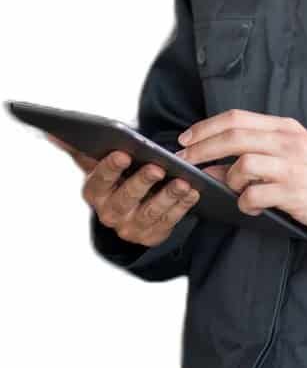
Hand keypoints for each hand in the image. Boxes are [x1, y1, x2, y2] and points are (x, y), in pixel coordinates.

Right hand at [45, 134, 199, 246]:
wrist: (131, 208)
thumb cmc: (117, 177)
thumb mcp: (98, 163)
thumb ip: (80, 148)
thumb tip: (51, 132)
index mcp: (95, 192)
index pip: (99, 181)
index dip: (110, 168)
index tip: (123, 153)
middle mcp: (110, 213)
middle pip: (125, 200)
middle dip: (142, 183)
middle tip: (158, 167)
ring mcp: (132, 227)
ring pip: (150, 213)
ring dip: (168, 196)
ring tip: (184, 181)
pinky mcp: (153, 235)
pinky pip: (170, 222)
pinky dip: (183, 206)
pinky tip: (194, 192)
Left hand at [174, 109, 306, 233]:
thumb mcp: (291, 151)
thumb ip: (255, 151)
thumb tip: (213, 163)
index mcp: (285, 127)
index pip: (237, 118)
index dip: (206, 127)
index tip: (187, 139)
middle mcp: (287, 142)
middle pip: (234, 136)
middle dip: (203, 149)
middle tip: (186, 161)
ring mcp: (291, 166)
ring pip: (243, 164)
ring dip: (228, 178)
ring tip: (233, 188)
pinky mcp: (293, 192)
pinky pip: (255, 195)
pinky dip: (245, 202)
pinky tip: (249, 206)